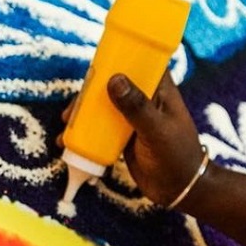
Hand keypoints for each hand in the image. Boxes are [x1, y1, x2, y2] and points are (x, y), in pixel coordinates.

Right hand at [58, 74, 205, 207]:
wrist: (179, 191)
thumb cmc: (176, 157)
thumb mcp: (156, 131)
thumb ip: (137, 107)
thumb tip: (114, 79)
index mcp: (160, 89)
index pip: (141, 60)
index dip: (120, 55)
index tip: (96, 60)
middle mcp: (145, 98)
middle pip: (113, 82)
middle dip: (90, 89)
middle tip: (74, 106)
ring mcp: (132, 116)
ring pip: (103, 104)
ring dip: (83, 111)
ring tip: (66, 124)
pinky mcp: (122, 135)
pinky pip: (100, 127)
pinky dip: (84, 130)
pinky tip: (68, 141)